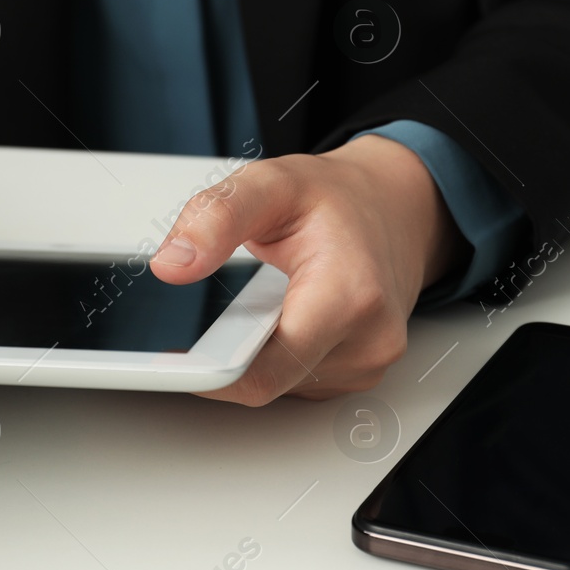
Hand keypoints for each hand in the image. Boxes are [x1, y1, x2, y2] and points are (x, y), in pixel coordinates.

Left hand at [149, 134, 466, 404]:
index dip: (211, 375)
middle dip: (231, 353)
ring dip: (255, 354)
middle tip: (221, 310)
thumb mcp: (271, 183)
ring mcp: (367, 364)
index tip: (176, 365)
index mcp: (351, 295)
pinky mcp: (359, 374)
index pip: (266, 372)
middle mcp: (369, 340)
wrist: (396, 208)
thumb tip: (172, 264)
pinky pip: (296, 382)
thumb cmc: (339, 200)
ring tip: (261, 304)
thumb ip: (216, 217)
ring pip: (280, 386)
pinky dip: (276, 357)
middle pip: (268, 381)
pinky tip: (279, 319)